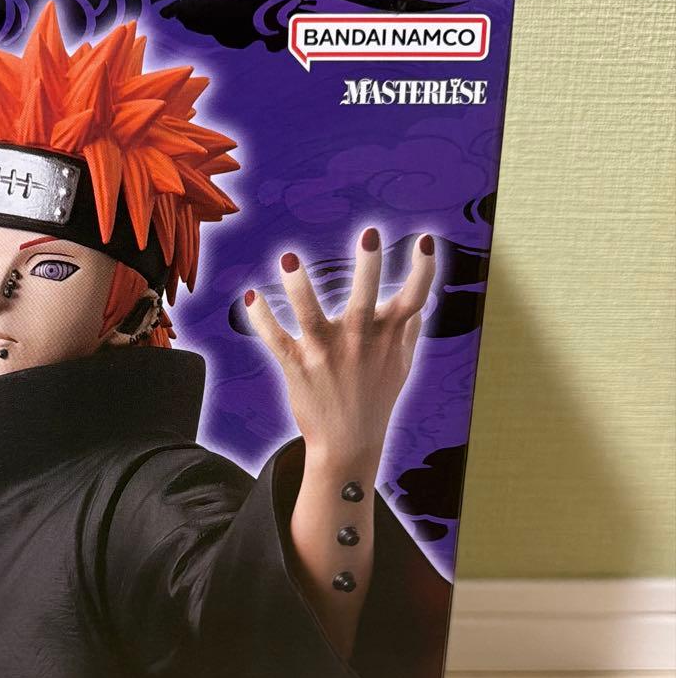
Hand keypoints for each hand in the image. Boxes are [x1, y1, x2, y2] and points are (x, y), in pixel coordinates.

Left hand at [245, 228, 435, 470]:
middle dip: (368, 266)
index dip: (424, 270)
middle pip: (365, 299)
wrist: (348, 444)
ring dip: (299, 287)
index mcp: (387, 337)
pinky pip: (275, 339)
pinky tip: (252, 297)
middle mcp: (359, 342)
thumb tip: (420, 302)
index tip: (426, 241)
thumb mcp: (400, 366)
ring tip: (288, 259)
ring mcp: (326, 354)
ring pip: (310, 315)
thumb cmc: (375, 399)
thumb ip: (408, 331)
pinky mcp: (297, 366)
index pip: (413, 299)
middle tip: (369, 233)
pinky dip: (261, 319)